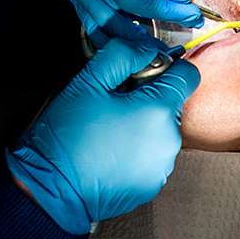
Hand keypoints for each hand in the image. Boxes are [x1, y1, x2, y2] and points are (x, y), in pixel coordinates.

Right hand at [6, 38, 200, 233]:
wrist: (52, 190)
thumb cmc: (67, 135)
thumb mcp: (87, 83)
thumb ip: (122, 55)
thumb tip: (145, 49)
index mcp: (158, 110)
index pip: (187, 75)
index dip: (165, 69)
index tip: (138, 76)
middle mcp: (169, 140)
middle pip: (172, 105)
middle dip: (148, 99)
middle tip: (112, 105)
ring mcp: (162, 166)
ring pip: (161, 132)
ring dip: (142, 127)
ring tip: (107, 132)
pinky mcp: (152, 185)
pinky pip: (152, 157)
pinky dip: (136, 151)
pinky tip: (109, 153)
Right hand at [38, 0, 203, 34]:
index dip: (159, 6)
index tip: (187, 15)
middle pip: (104, 10)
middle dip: (137, 28)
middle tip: (167, 43)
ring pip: (89, 11)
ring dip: (117, 30)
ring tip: (144, 45)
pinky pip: (82, 0)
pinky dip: (102, 14)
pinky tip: (120, 28)